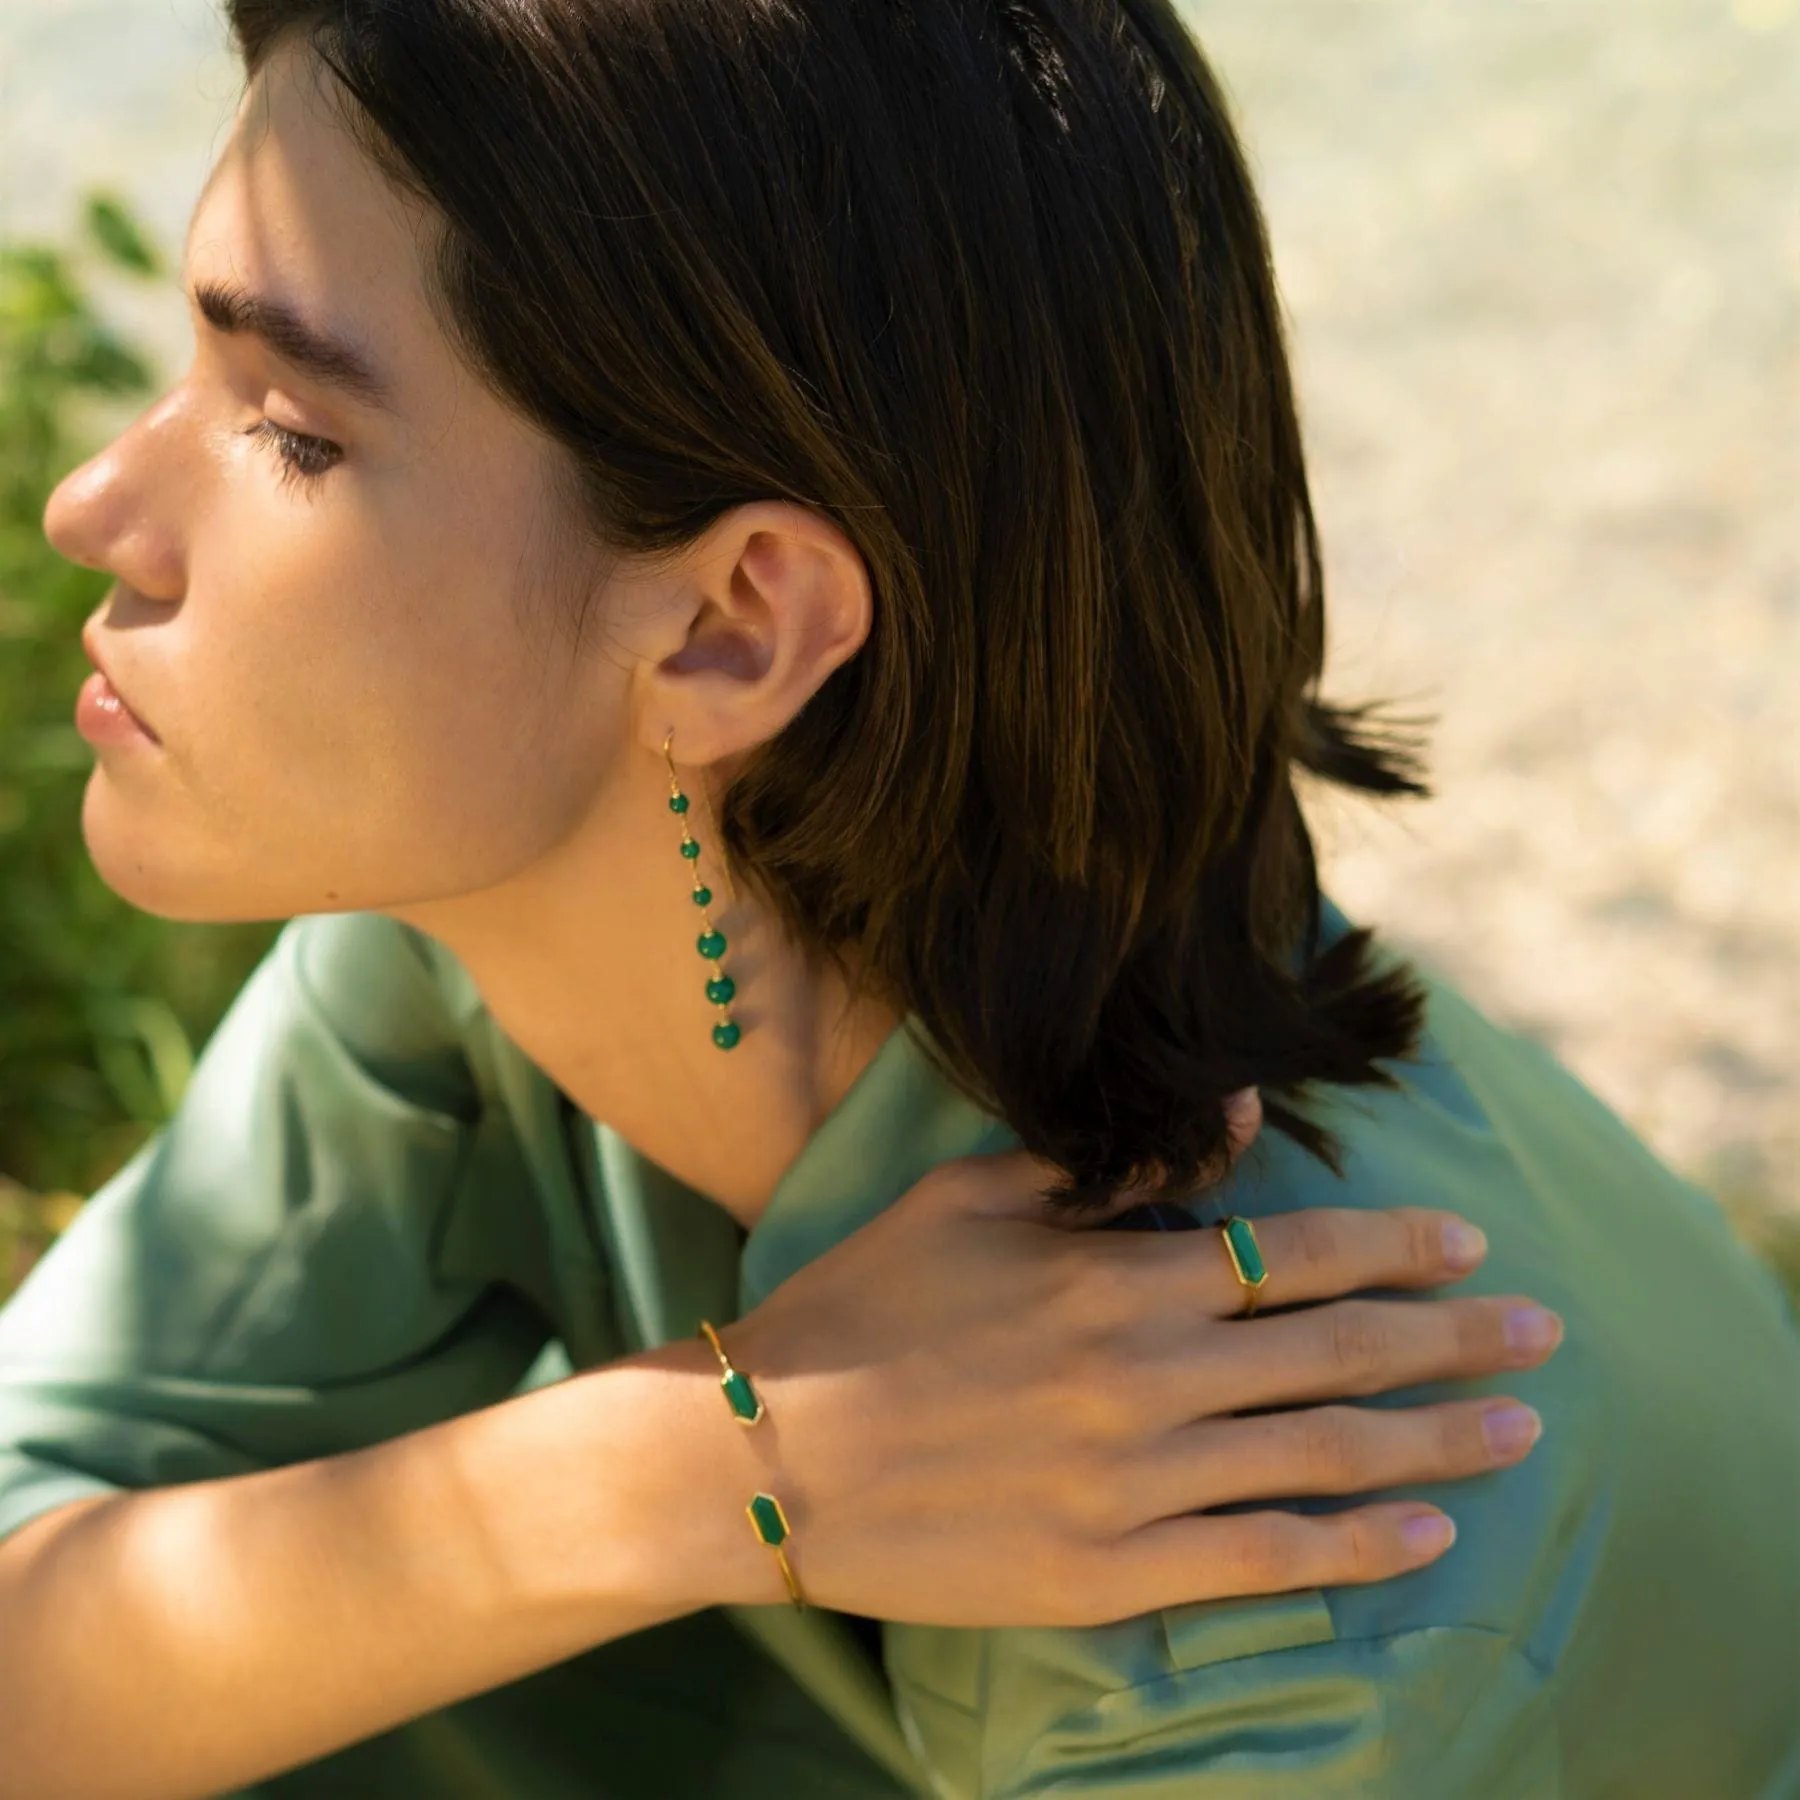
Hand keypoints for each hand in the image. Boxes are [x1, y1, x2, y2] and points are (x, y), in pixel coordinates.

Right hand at [702, 1091, 1560, 1626]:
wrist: (766, 1455)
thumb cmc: (862, 1308)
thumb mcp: (969, 1199)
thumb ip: (1106, 1164)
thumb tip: (1233, 1114)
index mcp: (1115, 1280)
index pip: (1295, 1256)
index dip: (1393, 1247)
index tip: (1467, 1244)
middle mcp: (1146, 1377)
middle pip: (1336, 1354)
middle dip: (1451, 1336)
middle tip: (1541, 1332)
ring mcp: (1135, 1485)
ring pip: (1322, 1456)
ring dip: (1434, 1439)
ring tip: (1516, 1428)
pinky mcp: (1109, 1574)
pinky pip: (1262, 1561)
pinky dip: (1355, 1548)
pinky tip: (1425, 1536)